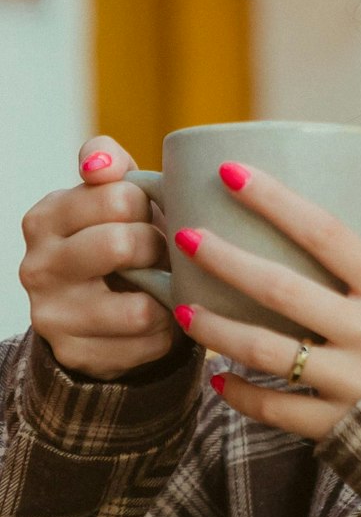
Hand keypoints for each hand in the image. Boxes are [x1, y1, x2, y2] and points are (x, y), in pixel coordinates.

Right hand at [19, 136, 183, 379]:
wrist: (99, 310)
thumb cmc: (117, 235)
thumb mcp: (109, 195)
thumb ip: (108, 162)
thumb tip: (99, 164)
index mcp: (45, 218)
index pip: (119, 197)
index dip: (149, 205)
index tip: (146, 214)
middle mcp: (38, 267)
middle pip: (123, 244)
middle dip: (157, 248)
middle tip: (160, 252)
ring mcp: (53, 316)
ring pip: (138, 309)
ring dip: (166, 297)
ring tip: (163, 287)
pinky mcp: (78, 354)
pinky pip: (147, 344)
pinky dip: (166, 332)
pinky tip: (158, 319)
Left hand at [171, 165, 360, 441]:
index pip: (326, 232)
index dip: (275, 200)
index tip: (232, 172)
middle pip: (280, 288)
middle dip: (224, 259)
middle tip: (182, 236)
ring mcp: (351, 386)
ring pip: (265, 351)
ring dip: (216, 329)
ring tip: (180, 310)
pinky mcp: (341, 430)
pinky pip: (278, 412)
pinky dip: (243, 397)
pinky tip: (219, 381)